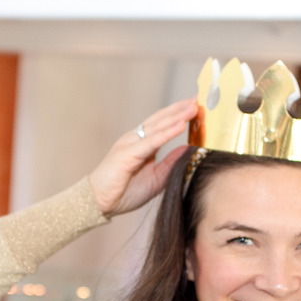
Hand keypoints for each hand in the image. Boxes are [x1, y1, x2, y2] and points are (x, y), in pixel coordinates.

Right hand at [88, 98, 197, 215]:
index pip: (163, 124)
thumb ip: (170, 162)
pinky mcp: (127, 154)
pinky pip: (152, 142)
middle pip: (161, 119)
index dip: (179, 114)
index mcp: (141, 143)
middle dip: (181, 109)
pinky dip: (167, 133)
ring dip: (177, 116)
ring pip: (158, 126)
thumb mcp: (156, 177)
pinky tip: (181, 125)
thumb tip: (188, 149)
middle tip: (199, 98)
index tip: (197, 106)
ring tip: (194, 108)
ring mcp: (131, 144)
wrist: (100, 203)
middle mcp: (136, 139)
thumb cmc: (124, 191)